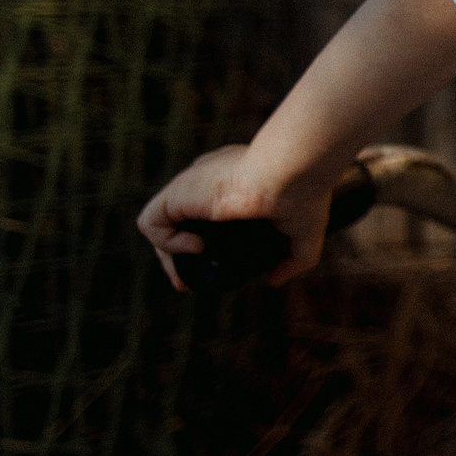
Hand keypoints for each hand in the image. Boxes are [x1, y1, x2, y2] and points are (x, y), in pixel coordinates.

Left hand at [136, 143, 339, 290]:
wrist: (290, 173)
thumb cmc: (303, 196)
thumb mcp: (303, 236)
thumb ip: (292, 260)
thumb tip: (274, 280)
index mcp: (234, 184)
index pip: (205, 214)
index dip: (201, 244)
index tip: (208, 264)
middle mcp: (208, 181)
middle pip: (180, 221)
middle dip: (177, 254)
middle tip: (186, 282)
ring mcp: (191, 185)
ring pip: (161, 224)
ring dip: (167, 254)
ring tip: (185, 276)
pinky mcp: (177, 191)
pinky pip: (151, 221)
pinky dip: (165, 242)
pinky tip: (195, 247)